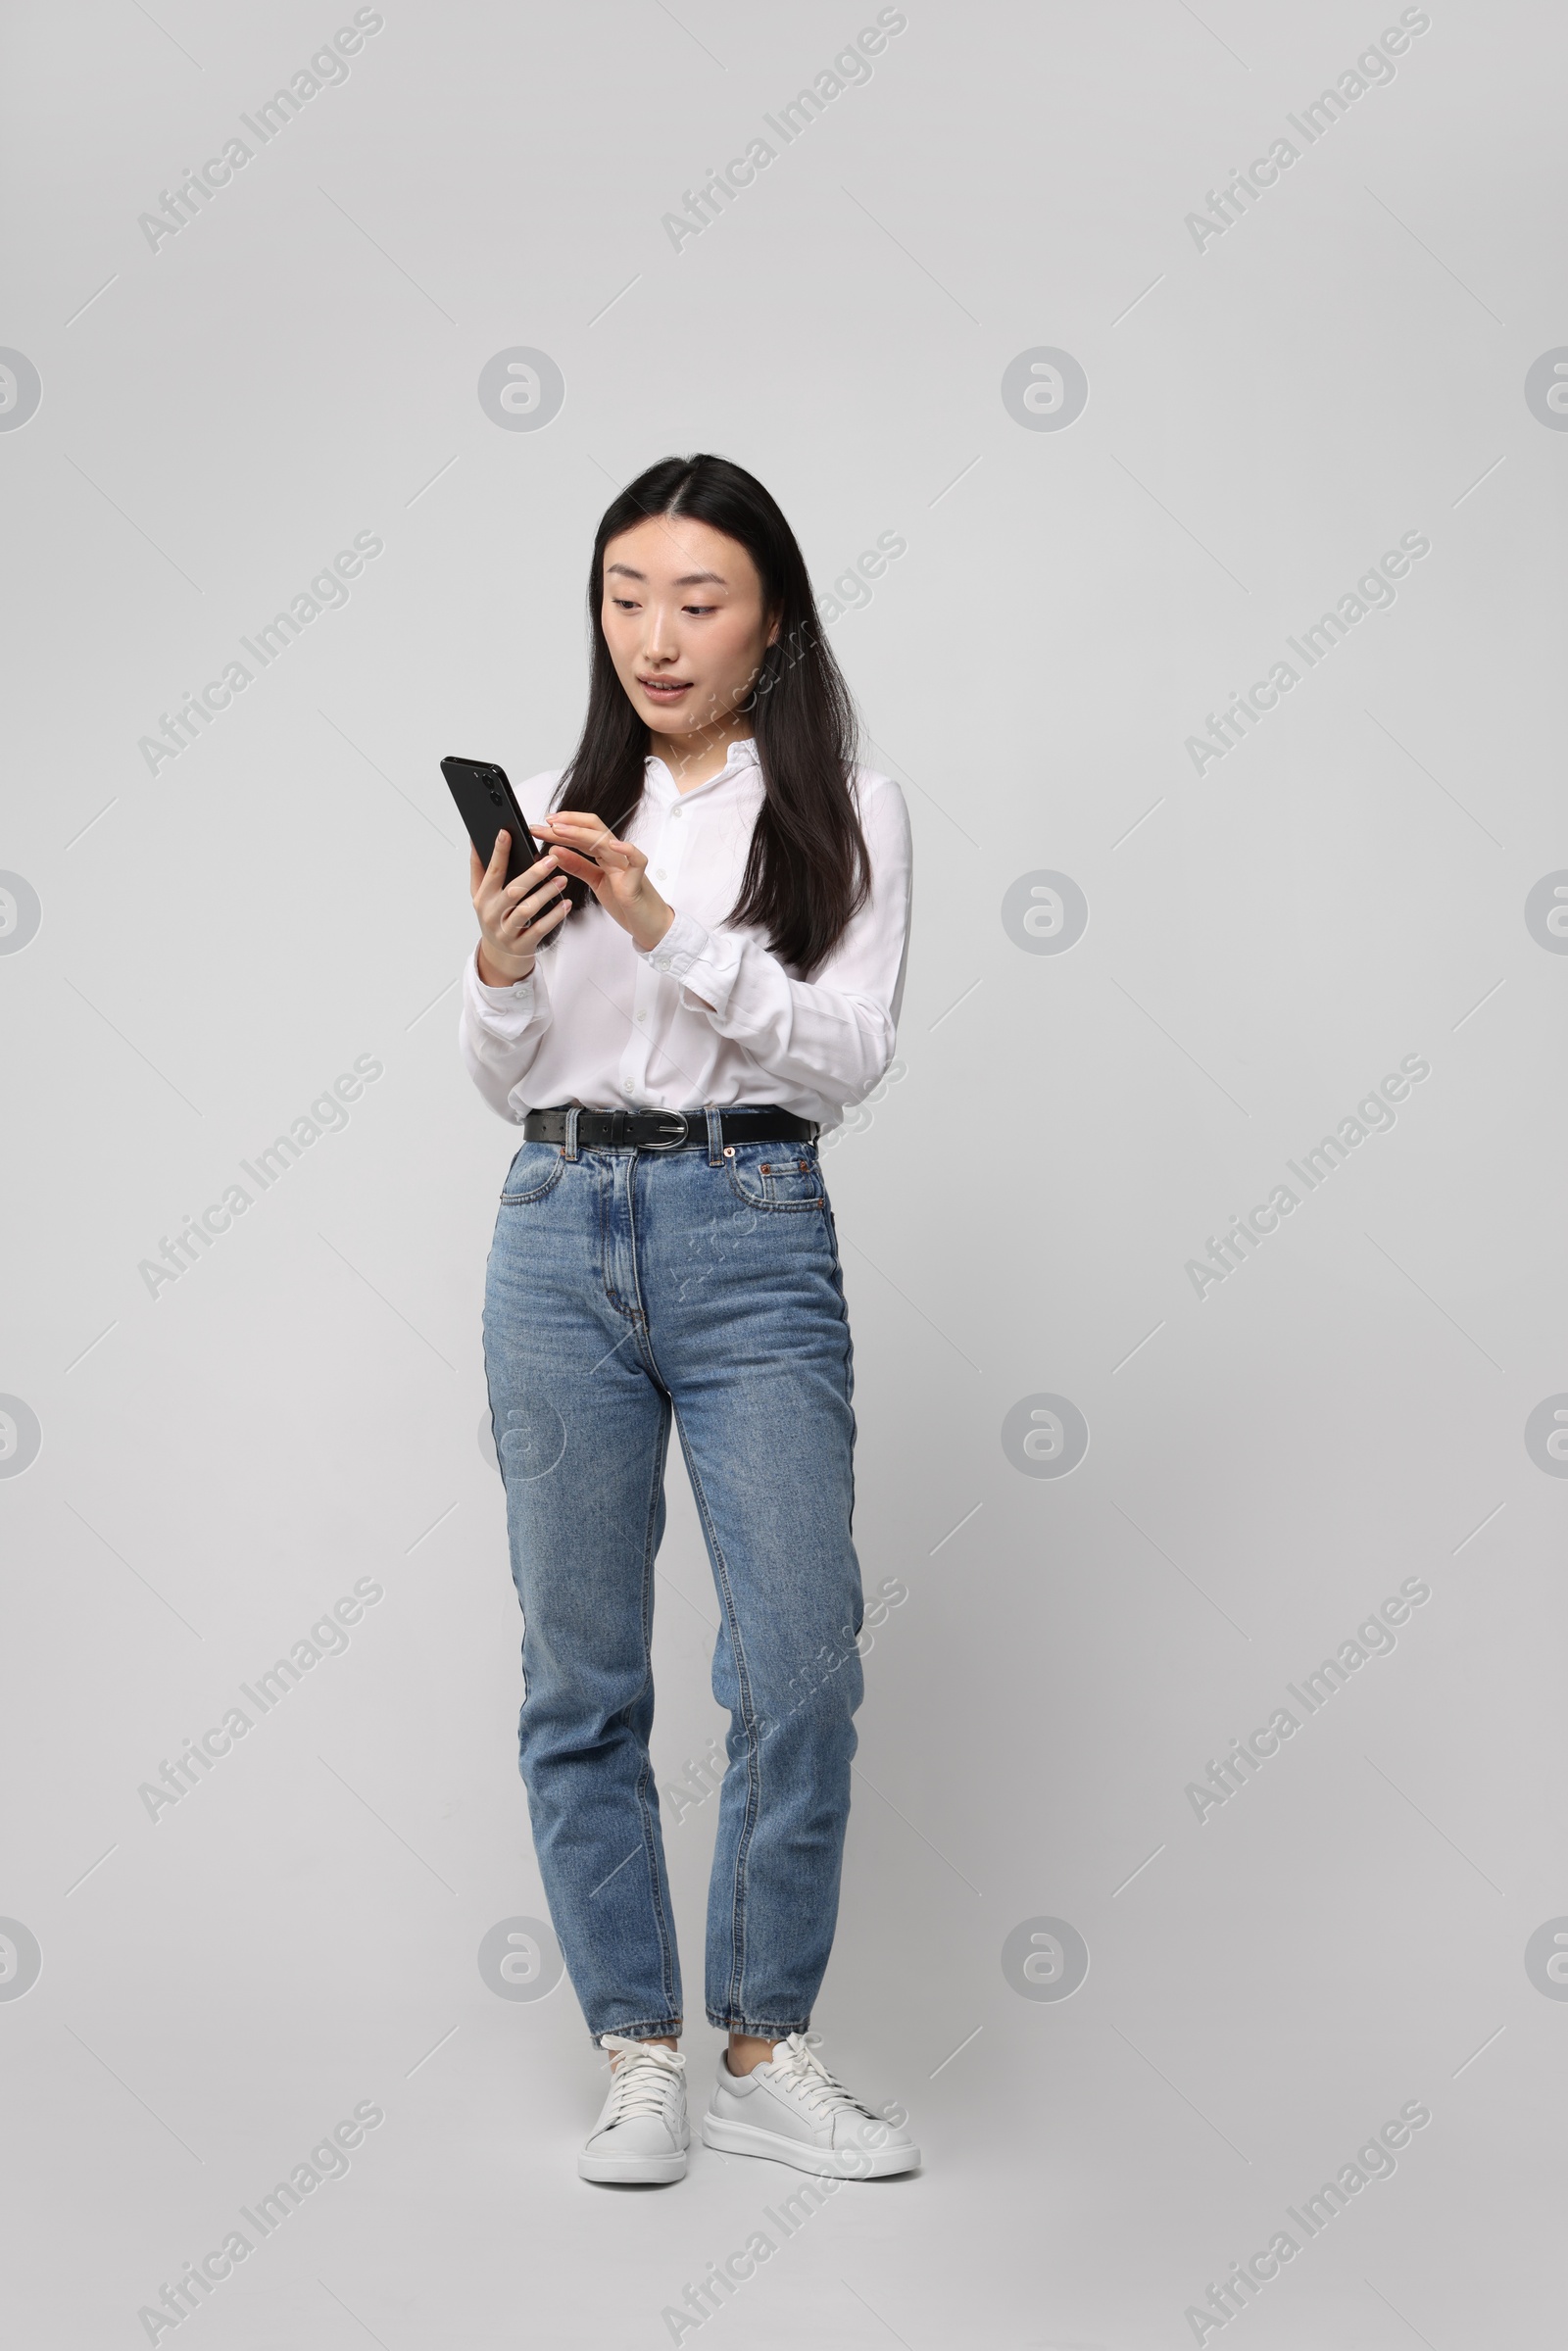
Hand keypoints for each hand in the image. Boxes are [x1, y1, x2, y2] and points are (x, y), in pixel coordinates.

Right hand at [470, 831, 570, 984]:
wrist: (499, 957)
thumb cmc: (495, 919)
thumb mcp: (482, 895)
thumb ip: (479, 868)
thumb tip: (474, 839)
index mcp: (483, 897)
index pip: (492, 871)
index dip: (498, 852)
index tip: (506, 832)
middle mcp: (492, 914)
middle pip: (513, 891)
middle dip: (533, 874)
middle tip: (552, 859)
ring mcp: (506, 931)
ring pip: (527, 910)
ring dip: (546, 893)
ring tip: (562, 880)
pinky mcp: (522, 945)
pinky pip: (540, 929)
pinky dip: (555, 916)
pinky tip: (566, 904)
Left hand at [535, 811, 675, 956]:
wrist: (648, 924)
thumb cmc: (625, 902)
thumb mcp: (595, 881)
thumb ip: (577, 866)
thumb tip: (554, 851)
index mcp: (605, 855)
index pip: (582, 833)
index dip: (562, 827)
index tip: (540, 825)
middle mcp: (616, 855)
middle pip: (593, 829)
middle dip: (567, 823)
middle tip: (545, 822)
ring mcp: (627, 865)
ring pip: (606, 841)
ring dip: (581, 833)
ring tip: (560, 830)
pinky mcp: (637, 880)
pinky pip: (637, 860)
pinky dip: (627, 850)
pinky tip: (613, 845)